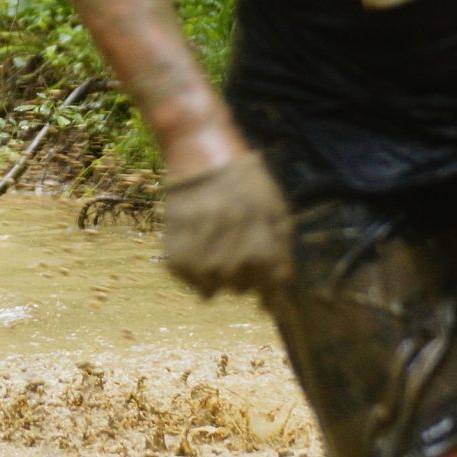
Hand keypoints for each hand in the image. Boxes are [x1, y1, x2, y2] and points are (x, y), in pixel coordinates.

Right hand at [161, 150, 292, 297]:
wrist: (203, 156)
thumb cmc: (246, 183)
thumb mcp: (276, 211)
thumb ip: (281, 251)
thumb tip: (279, 285)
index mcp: (262, 244)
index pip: (270, 287)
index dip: (270, 295)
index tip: (266, 300)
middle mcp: (232, 252)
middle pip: (240, 288)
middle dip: (242, 278)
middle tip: (236, 254)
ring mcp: (202, 252)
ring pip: (211, 288)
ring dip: (216, 277)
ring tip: (216, 256)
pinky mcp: (175, 248)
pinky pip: (185, 276)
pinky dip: (191, 273)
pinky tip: (197, 255)